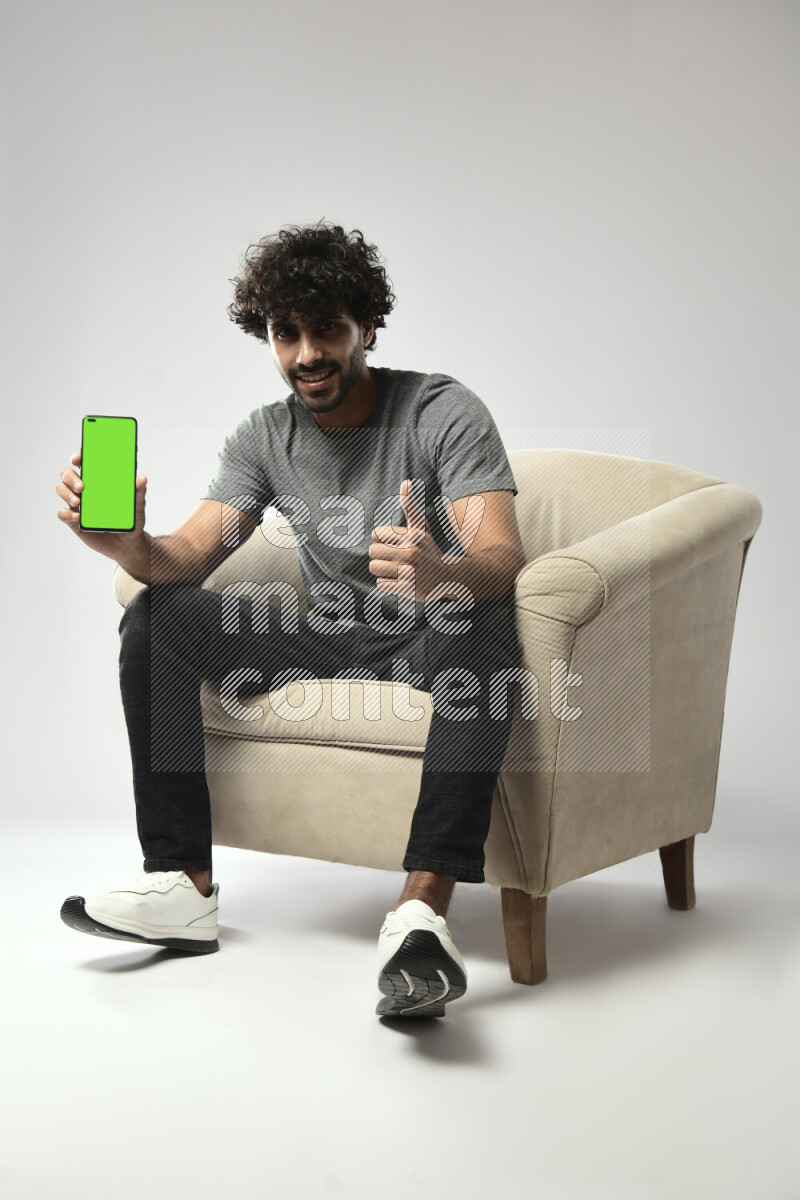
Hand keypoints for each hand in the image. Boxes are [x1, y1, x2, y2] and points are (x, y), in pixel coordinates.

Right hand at [55, 449, 148, 562]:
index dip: (78, 457)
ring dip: (66, 493)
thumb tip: (142, 478)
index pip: (84, 462)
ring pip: (61, 489)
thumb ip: (138, 493)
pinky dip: (67, 514)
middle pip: (67, 474)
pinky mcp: (73, 520)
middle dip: (71, 477)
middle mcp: (84, 489)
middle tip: (82, 487)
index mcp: (98, 480)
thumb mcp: (137, 507)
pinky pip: (62, 513)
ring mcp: (77, 504)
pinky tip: (77, 517)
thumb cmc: (131, 520)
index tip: (78, 459)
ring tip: (79, 503)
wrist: (127, 544)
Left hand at [368, 479, 445, 602]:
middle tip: (395, 558)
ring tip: (397, 569)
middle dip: (380, 555)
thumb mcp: (421, 527)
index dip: (383, 539)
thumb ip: (411, 506)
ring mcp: (409, 573)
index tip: (396, 543)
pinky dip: (388, 583)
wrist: (446, 578)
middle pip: (372, 552)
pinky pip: (381, 583)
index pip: (376, 535)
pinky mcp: (407, 588)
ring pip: (374, 568)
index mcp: (412, 537)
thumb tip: (405, 482)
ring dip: (382, 569)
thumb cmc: (428, 549)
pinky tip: (402, 580)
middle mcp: (411, 554)